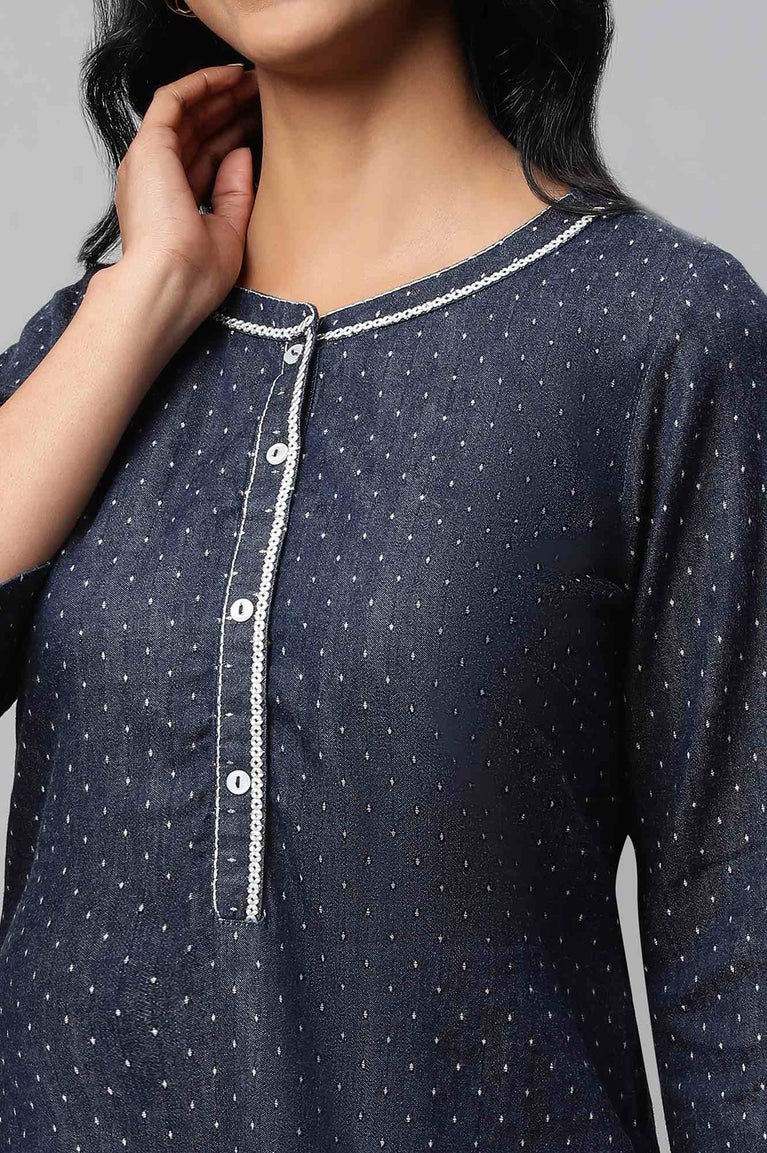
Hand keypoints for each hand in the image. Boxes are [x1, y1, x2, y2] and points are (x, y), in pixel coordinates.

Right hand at [112, 63, 259, 311]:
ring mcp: (149, 162)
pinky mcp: (149, 148)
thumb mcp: (229, 232)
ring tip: (256, 78)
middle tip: (267, 92)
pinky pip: (172, 100)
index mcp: (174, 203)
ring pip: (187, 111)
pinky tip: (231, 75)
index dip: (236, 134)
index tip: (268, 121)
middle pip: (198, 130)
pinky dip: (200, 84)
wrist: (169, 286)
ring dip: (220, 92)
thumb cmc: (195, 277)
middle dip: (231, 108)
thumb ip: (235, 193)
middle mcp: (157, 179)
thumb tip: (241, 150)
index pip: (208, 156)